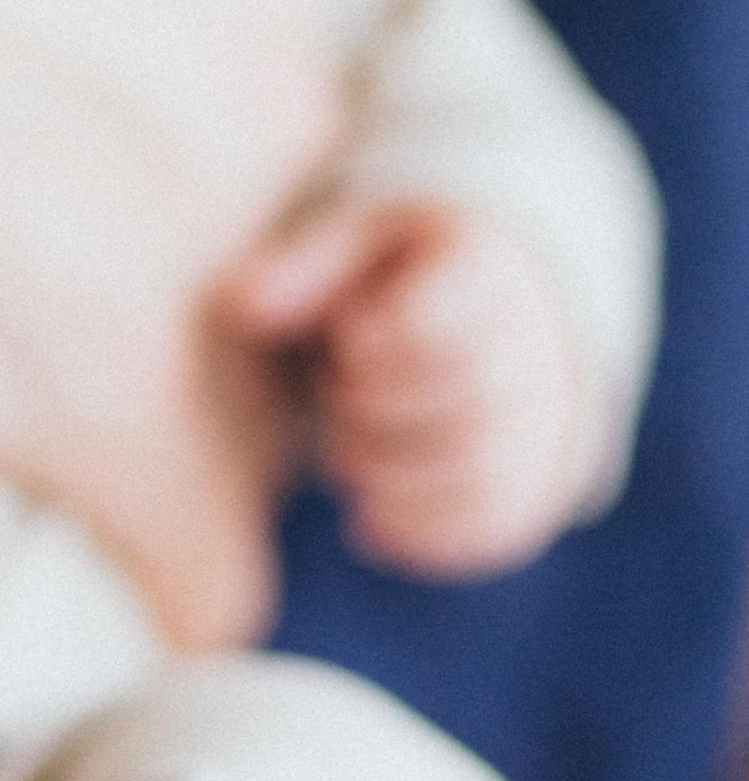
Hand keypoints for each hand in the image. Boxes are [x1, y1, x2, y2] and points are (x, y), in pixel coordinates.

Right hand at [0, 0, 346, 644]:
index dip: (130, 146)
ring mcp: (207, 246)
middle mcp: (265, 74)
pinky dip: (152, 581)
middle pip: (274, 238)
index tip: (17, 178)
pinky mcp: (113, 407)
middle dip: (156, 285)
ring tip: (11, 439)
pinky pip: (204, 560)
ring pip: (246, 398)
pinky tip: (102, 588)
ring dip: (147, 433)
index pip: (251, 80)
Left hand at [225, 195, 598, 574]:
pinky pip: (489, 526)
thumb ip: (305, 268)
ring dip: (390, 482)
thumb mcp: (361, 245)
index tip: (345, 341)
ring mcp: (538, 427)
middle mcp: (532, 356)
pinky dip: (418, 535)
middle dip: (375, 415)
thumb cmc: (403, 280)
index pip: (440, 327)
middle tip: (335, 399)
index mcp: (488, 278)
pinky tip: (366, 521)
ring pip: (479, 473)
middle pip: (467, 404)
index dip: (373, 348)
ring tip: (343, 460)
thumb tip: (241, 308)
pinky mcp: (527, 488)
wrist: (494, 322)